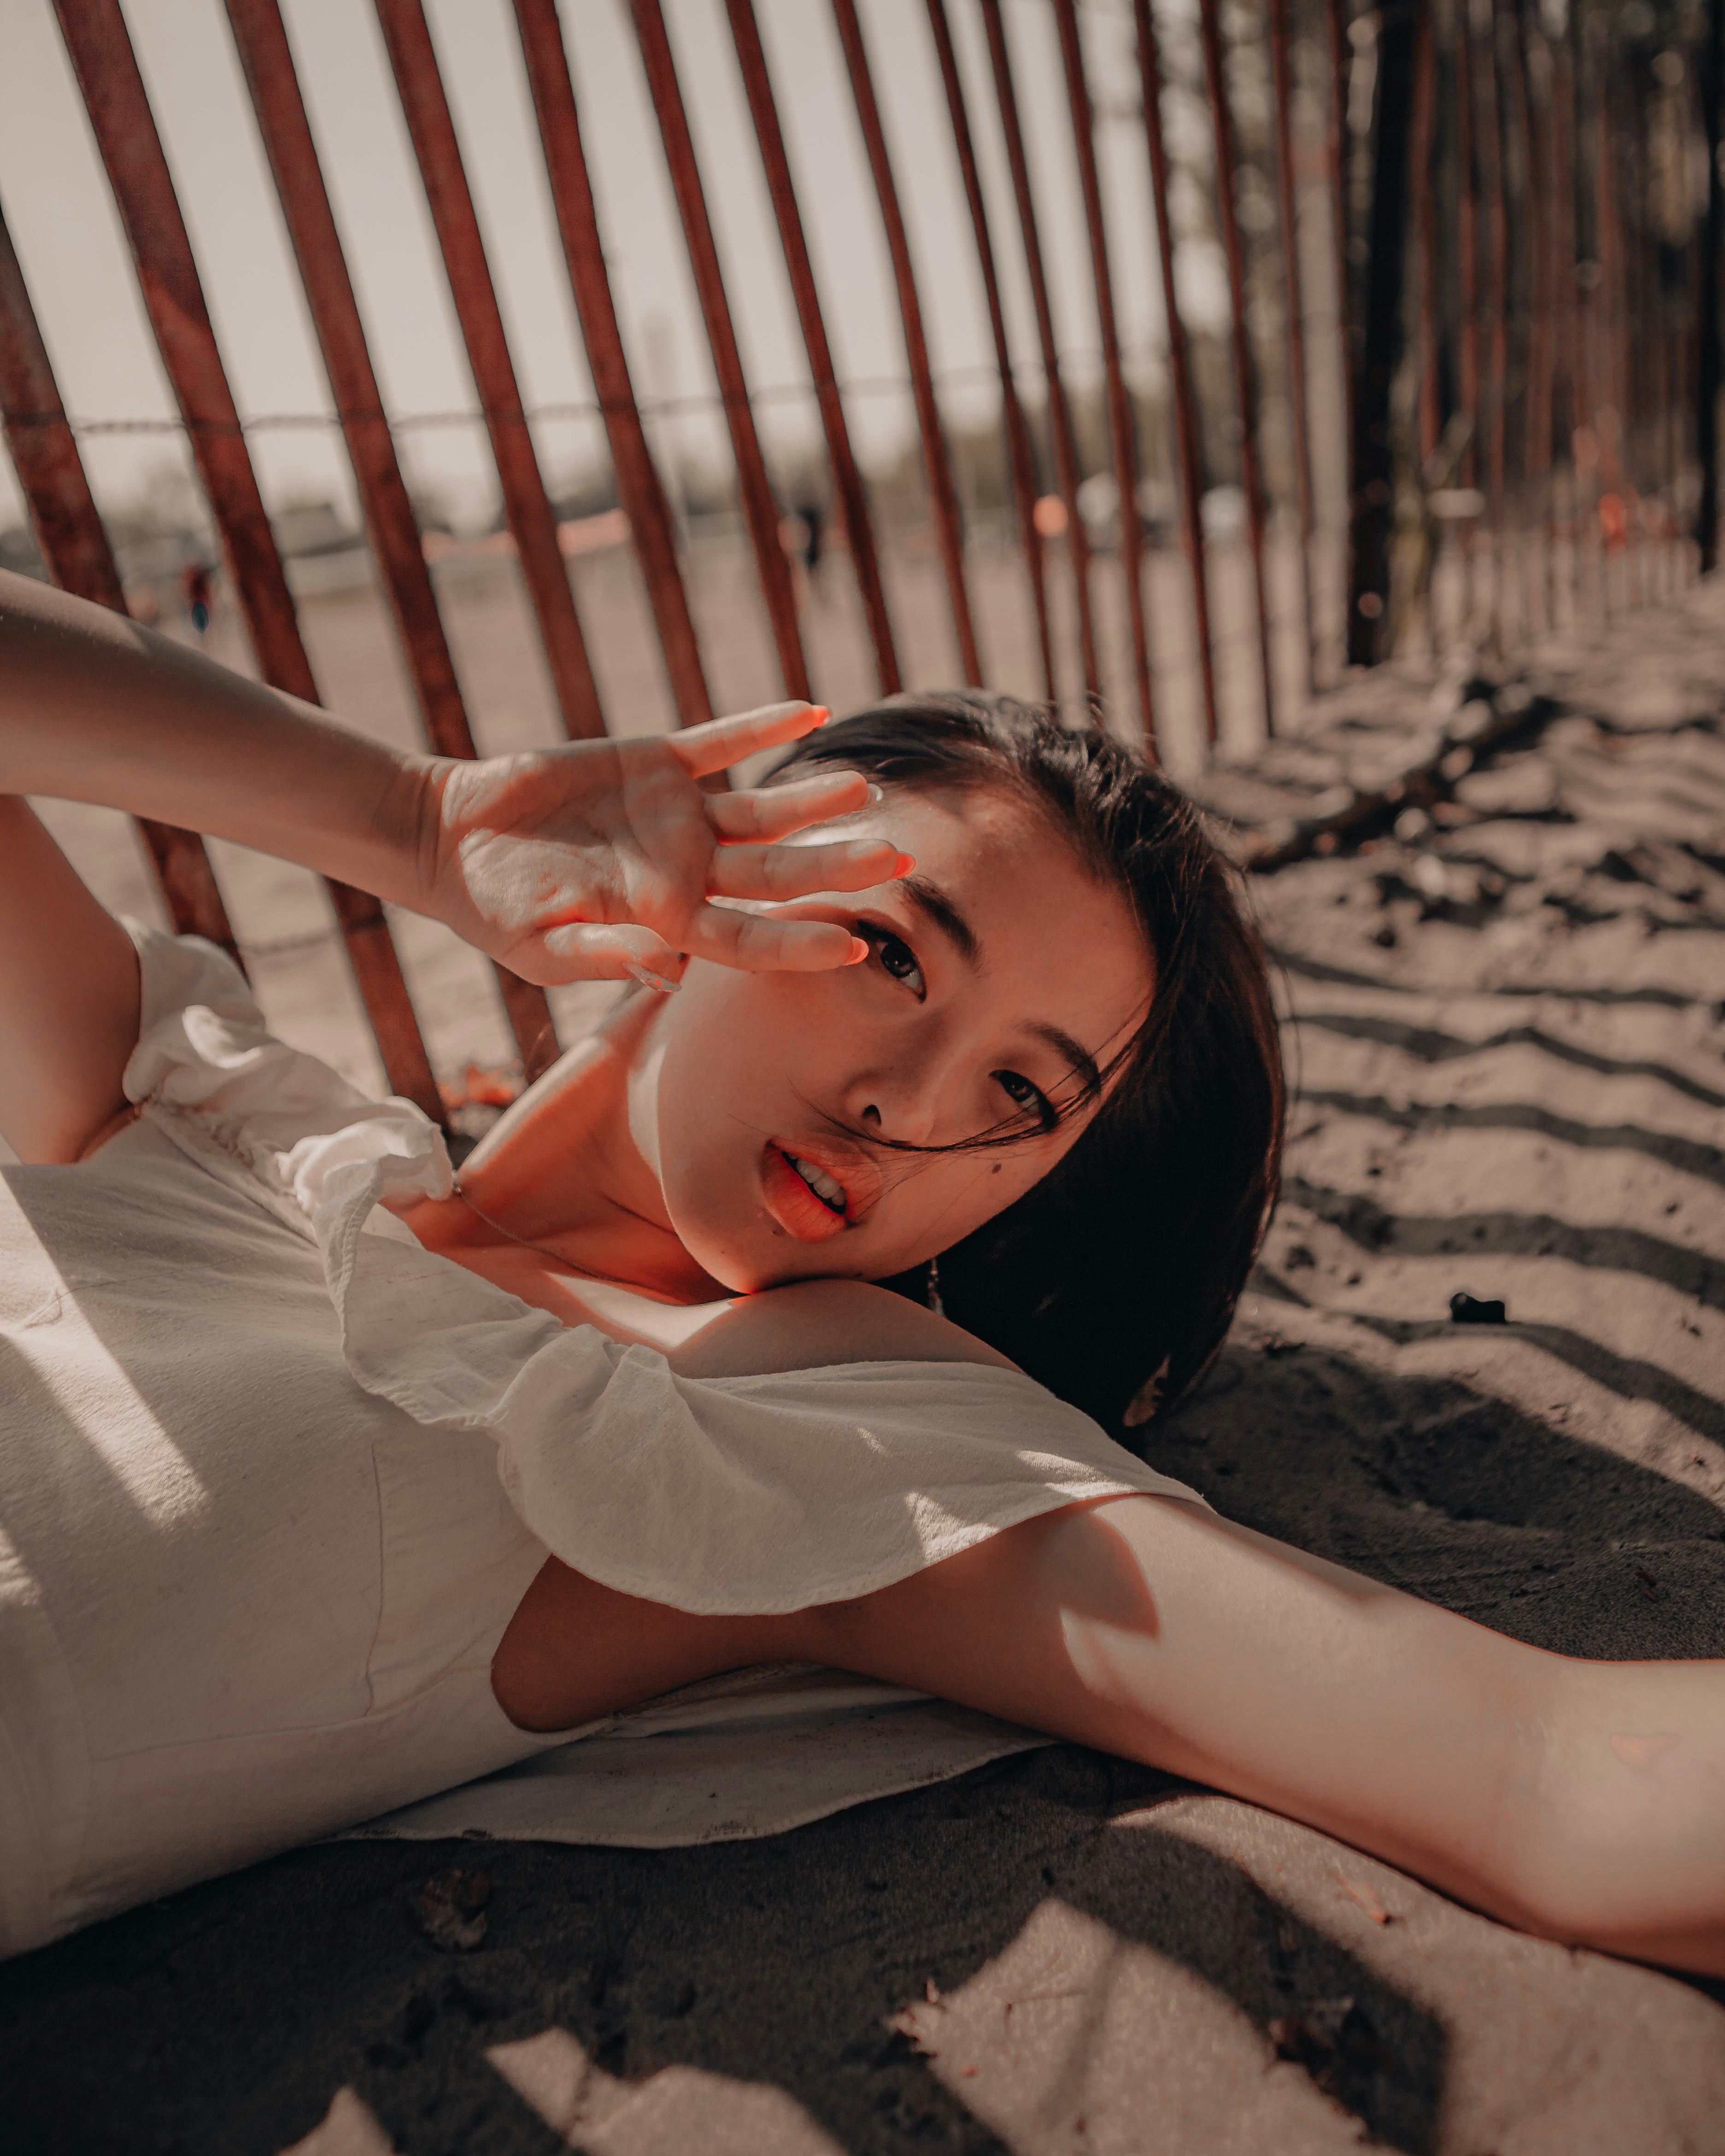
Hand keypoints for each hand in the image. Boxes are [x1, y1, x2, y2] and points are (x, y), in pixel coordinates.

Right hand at [421, 702, 904, 985]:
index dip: (800, 943)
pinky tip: (810, 710)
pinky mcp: (656, 763)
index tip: (855, 946)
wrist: (454, 839)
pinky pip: (721, 742)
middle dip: (839, 868)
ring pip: (764, 809)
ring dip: (815, 799)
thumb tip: (665, 966)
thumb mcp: (541, 945)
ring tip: (866, 788)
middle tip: (902, 858)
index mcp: (667, 920)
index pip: (750, 939)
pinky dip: (762, 725)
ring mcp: (677, 815)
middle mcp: (687, 869)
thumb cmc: (494, 907)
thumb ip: (604, 955)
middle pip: (778, 872)